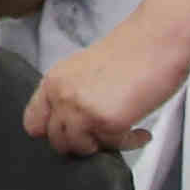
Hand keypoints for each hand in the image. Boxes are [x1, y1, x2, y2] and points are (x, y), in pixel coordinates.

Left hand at [25, 32, 178, 153]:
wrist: (156, 40)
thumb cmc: (131, 52)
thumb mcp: (84, 70)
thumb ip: (71, 94)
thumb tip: (72, 123)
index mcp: (53, 81)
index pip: (32, 122)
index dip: (53, 132)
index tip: (71, 133)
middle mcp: (61, 96)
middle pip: (57, 141)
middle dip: (82, 142)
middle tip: (103, 135)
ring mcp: (81, 110)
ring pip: (82, 148)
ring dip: (104, 144)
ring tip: (122, 132)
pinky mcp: (106, 121)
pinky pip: (114, 146)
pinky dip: (130, 142)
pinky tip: (140, 132)